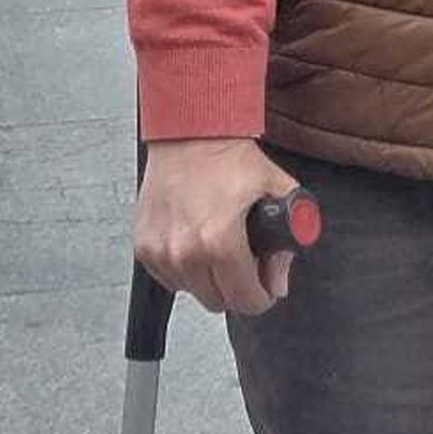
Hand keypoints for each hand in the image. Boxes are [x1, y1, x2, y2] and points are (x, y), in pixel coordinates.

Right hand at [134, 136, 309, 317]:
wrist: (189, 132)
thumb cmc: (228, 156)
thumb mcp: (278, 189)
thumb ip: (289, 239)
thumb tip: (277, 279)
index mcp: (220, 242)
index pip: (246, 300)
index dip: (262, 294)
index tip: (264, 284)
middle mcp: (185, 251)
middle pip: (218, 302)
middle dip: (236, 286)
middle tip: (243, 260)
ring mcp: (160, 251)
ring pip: (192, 291)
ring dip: (208, 278)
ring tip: (218, 245)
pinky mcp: (143, 246)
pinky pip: (169, 278)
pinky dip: (184, 268)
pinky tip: (195, 241)